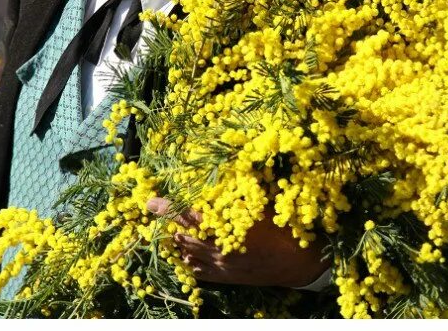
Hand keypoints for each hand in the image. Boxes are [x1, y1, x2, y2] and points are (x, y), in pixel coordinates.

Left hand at [147, 198, 328, 287]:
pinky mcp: (226, 278)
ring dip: (178, 241)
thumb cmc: (277, 226)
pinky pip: (200, 271)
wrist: (296, 261)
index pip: (185, 217)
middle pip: (182, 236)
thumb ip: (230, 193)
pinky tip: (187, 252)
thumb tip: (216, 169)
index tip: (150, 202)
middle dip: (169, 224)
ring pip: (188, 253)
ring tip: (171, 230)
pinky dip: (190, 260)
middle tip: (158, 212)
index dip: (166, 209)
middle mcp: (216, 249)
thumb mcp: (254, 203)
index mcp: (222, 228)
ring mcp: (220, 266)